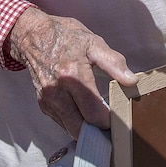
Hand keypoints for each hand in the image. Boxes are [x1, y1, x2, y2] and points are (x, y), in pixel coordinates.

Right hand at [8, 6, 136, 136]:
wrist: (34, 36)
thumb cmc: (67, 37)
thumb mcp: (94, 43)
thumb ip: (114, 63)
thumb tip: (132, 81)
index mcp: (73, 76)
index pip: (94, 114)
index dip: (110, 121)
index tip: (120, 119)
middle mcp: (57, 92)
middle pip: (81, 129)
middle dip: (98, 130)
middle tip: (112, 124)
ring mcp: (47, 100)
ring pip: (71, 129)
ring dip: (86, 128)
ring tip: (100, 118)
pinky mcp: (42, 104)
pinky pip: (62, 122)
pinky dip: (74, 121)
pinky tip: (84, 110)